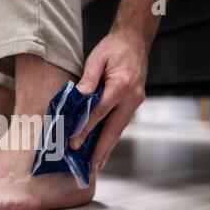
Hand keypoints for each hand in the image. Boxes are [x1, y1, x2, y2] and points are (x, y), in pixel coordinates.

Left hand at [69, 29, 148, 172]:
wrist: (135, 40)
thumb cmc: (114, 48)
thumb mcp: (97, 58)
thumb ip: (87, 79)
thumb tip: (78, 98)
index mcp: (121, 85)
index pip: (100, 113)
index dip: (86, 129)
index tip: (74, 143)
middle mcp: (132, 98)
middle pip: (114, 130)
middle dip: (101, 151)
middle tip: (91, 169)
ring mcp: (135, 102)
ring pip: (119, 130)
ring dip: (107, 148)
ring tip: (97, 165)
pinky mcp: (134, 103)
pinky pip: (121, 124)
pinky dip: (112, 138)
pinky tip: (104, 148)